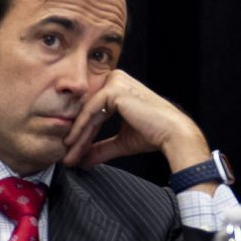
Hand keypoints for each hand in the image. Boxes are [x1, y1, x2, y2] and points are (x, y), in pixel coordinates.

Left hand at [62, 68, 208, 174]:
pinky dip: (81, 129)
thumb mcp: (121, 141)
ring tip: (69, 154)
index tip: (73, 152)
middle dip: (77, 136)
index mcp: (118, 87)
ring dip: (76, 136)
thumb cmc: (154, 134)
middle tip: (67, 156)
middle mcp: (115, 79)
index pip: (94, 111)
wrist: (172, 133)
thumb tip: (83, 160)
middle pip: (88, 111)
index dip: (83, 133)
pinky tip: (73, 143)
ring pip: (87, 112)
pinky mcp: (113, 89)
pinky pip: (90, 111)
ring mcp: (115, 82)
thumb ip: (101, 147)